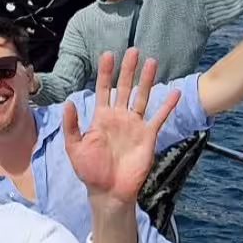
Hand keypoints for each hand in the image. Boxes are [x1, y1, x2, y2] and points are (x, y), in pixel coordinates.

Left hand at [62, 50, 179, 204]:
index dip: (105, 72)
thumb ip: (72, 125)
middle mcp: (119, 117)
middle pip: (125, 88)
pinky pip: (159, 117)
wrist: (109, 191)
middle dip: (128, 70)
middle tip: (133, 51)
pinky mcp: (148, 136)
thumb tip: (68, 102)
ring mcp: (135, 125)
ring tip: (152, 62)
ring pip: (142, 97)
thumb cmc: (90, 171)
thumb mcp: (75, 148)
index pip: (103, 89)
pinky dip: (167, 105)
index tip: (108, 54)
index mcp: (101, 117)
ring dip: (147, 80)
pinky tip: (174, 92)